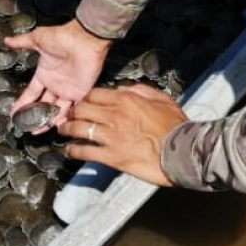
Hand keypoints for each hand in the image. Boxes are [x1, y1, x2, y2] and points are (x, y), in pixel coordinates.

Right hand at [4, 19, 111, 128]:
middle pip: (43, 105)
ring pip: (56, 110)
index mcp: (44, 74)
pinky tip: (57, 128)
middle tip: (25, 127)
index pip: (30, 93)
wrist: (84, 38)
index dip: (22, 104)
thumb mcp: (38, 39)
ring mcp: (68, 90)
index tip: (13, 114)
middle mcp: (55, 85)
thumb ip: (22, 42)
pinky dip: (66, 119)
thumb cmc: (62, 37)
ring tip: (37, 131)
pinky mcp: (81, 93)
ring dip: (47, 121)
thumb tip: (6, 40)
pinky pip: (74, 109)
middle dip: (34, 116)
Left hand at [58, 84, 186, 185]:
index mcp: (126, 100)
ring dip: (67, 129)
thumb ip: (140, 90)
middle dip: (72, 111)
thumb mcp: (161, 99)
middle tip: (67, 115)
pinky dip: (74, 151)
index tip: (82, 101)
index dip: (85, 97)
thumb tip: (124, 89)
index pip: (95, 93)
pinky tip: (69, 151)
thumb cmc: (176, 126)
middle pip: (82, 109)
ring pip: (79, 129)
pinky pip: (85, 152)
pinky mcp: (112, 156)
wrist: (183, 151)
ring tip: (62, 130)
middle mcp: (115, 116)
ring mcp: (111, 137)